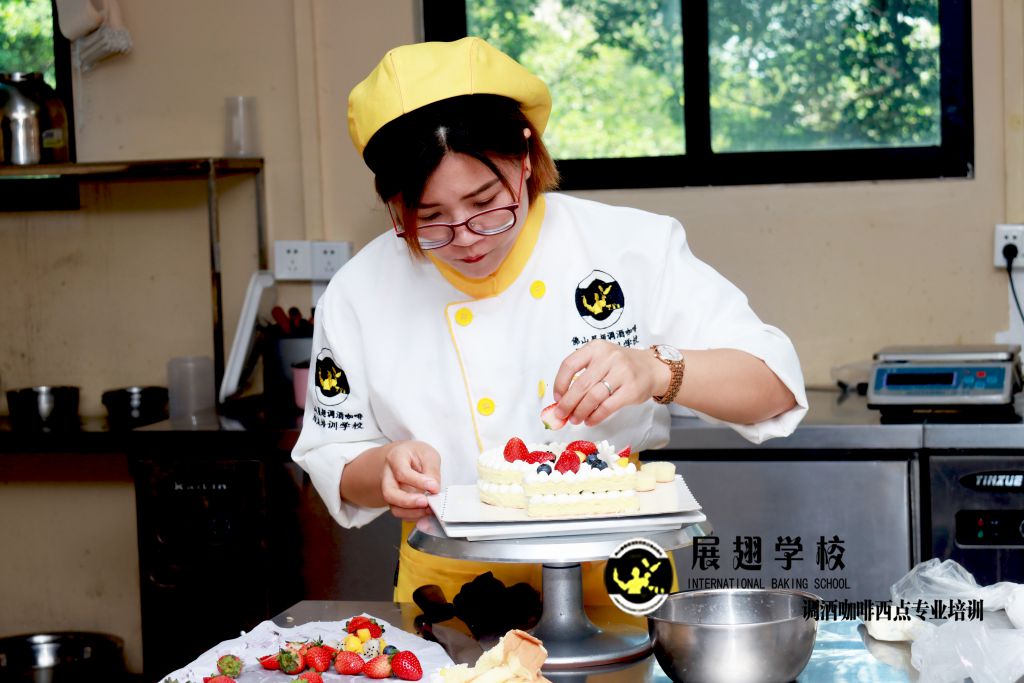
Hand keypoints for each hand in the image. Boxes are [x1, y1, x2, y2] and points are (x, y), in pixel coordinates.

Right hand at [381, 440, 440, 520]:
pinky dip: (413, 516)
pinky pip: (401, 513)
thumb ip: (432, 471)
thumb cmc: (417, 454)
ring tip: (429, 510)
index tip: (434, 487)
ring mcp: (390, 490)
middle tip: (426, 503)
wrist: (407, 457)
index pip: (402, 473)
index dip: (418, 482)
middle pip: (389, 493)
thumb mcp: (428, 454)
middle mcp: (388, 475)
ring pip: (394, 507)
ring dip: (412, 512)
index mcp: (395, 458)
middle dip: (408, 502)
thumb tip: (434, 489)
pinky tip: (425, 512)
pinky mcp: (396, 501)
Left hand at [552, 341, 667, 426]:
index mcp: (596, 348)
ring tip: (575, 419)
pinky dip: (595, 416)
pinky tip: (590, 420)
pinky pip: (607, 407)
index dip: (560, 384)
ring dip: (580, 411)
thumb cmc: (622, 366)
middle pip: (580, 384)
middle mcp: (608, 357)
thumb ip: (583, 374)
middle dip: (568, 403)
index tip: (557, 397)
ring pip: (593, 397)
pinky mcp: (631, 390)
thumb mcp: (602, 359)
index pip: (569, 365)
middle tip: (561, 414)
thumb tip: (562, 400)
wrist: (653, 368)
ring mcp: (622, 373)